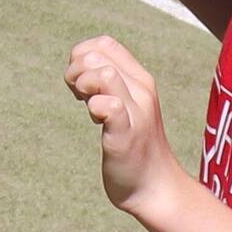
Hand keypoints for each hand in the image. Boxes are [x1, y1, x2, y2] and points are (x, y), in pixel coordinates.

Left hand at [64, 34, 179, 215]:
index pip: (105, 43)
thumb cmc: (133, 147)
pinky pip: (109, 106)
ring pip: (104, 73)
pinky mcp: (127, 134)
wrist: (156, 188)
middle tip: (79, 98)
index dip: (83, 56)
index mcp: (140, 80)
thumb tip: (78, 69)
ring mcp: (136, 112)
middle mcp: (141, 90)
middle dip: (75, 70)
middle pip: (97, 54)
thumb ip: (106, 86)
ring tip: (87, 107)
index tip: (81, 85)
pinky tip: (96, 122)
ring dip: (83, 86)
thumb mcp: (123, 107)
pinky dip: (95, 109)